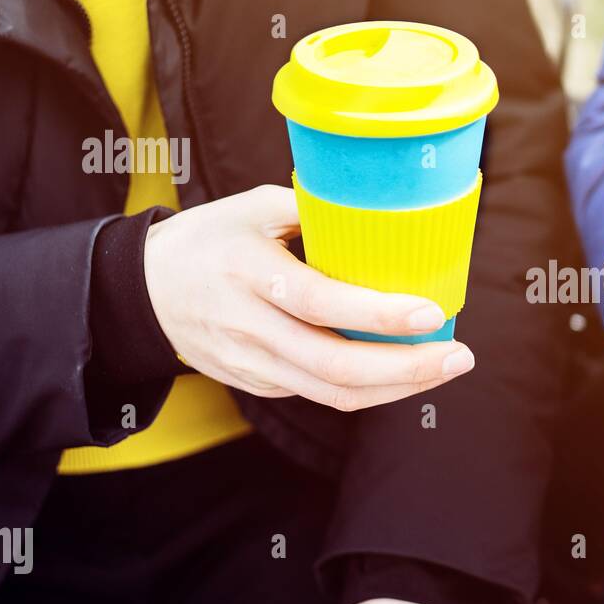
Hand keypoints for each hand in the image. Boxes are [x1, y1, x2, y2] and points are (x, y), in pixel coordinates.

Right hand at [143, 185, 474, 410]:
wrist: (143, 294)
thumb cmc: (211, 239)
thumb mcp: (251, 207)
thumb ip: (314, 209)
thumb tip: (386, 209)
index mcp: (247, 272)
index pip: (318, 302)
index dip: (376, 314)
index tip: (431, 312)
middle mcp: (249, 326)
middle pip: (334, 366)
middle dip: (407, 369)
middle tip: (460, 355)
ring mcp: (253, 364)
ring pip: (334, 394)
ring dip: (399, 387)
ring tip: (448, 366)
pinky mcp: (260, 385)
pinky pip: (324, 396)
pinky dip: (372, 388)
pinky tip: (408, 370)